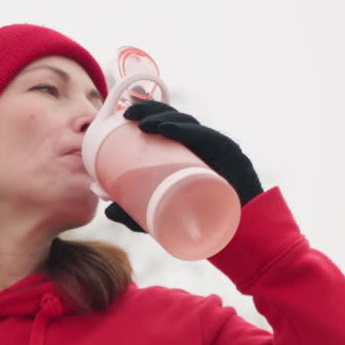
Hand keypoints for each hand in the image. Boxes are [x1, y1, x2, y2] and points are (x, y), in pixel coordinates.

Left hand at [104, 100, 262, 233]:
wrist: (238, 235)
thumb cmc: (202, 221)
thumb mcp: (160, 217)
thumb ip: (135, 214)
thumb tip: (106, 212)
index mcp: (187, 151)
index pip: (166, 123)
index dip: (146, 112)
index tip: (121, 113)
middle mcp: (201, 145)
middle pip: (174, 118)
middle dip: (149, 109)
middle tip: (125, 114)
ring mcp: (216, 148)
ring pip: (188, 124)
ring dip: (163, 118)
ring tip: (141, 124)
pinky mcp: (230, 154)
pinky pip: (206, 137)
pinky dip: (185, 131)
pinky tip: (166, 129)